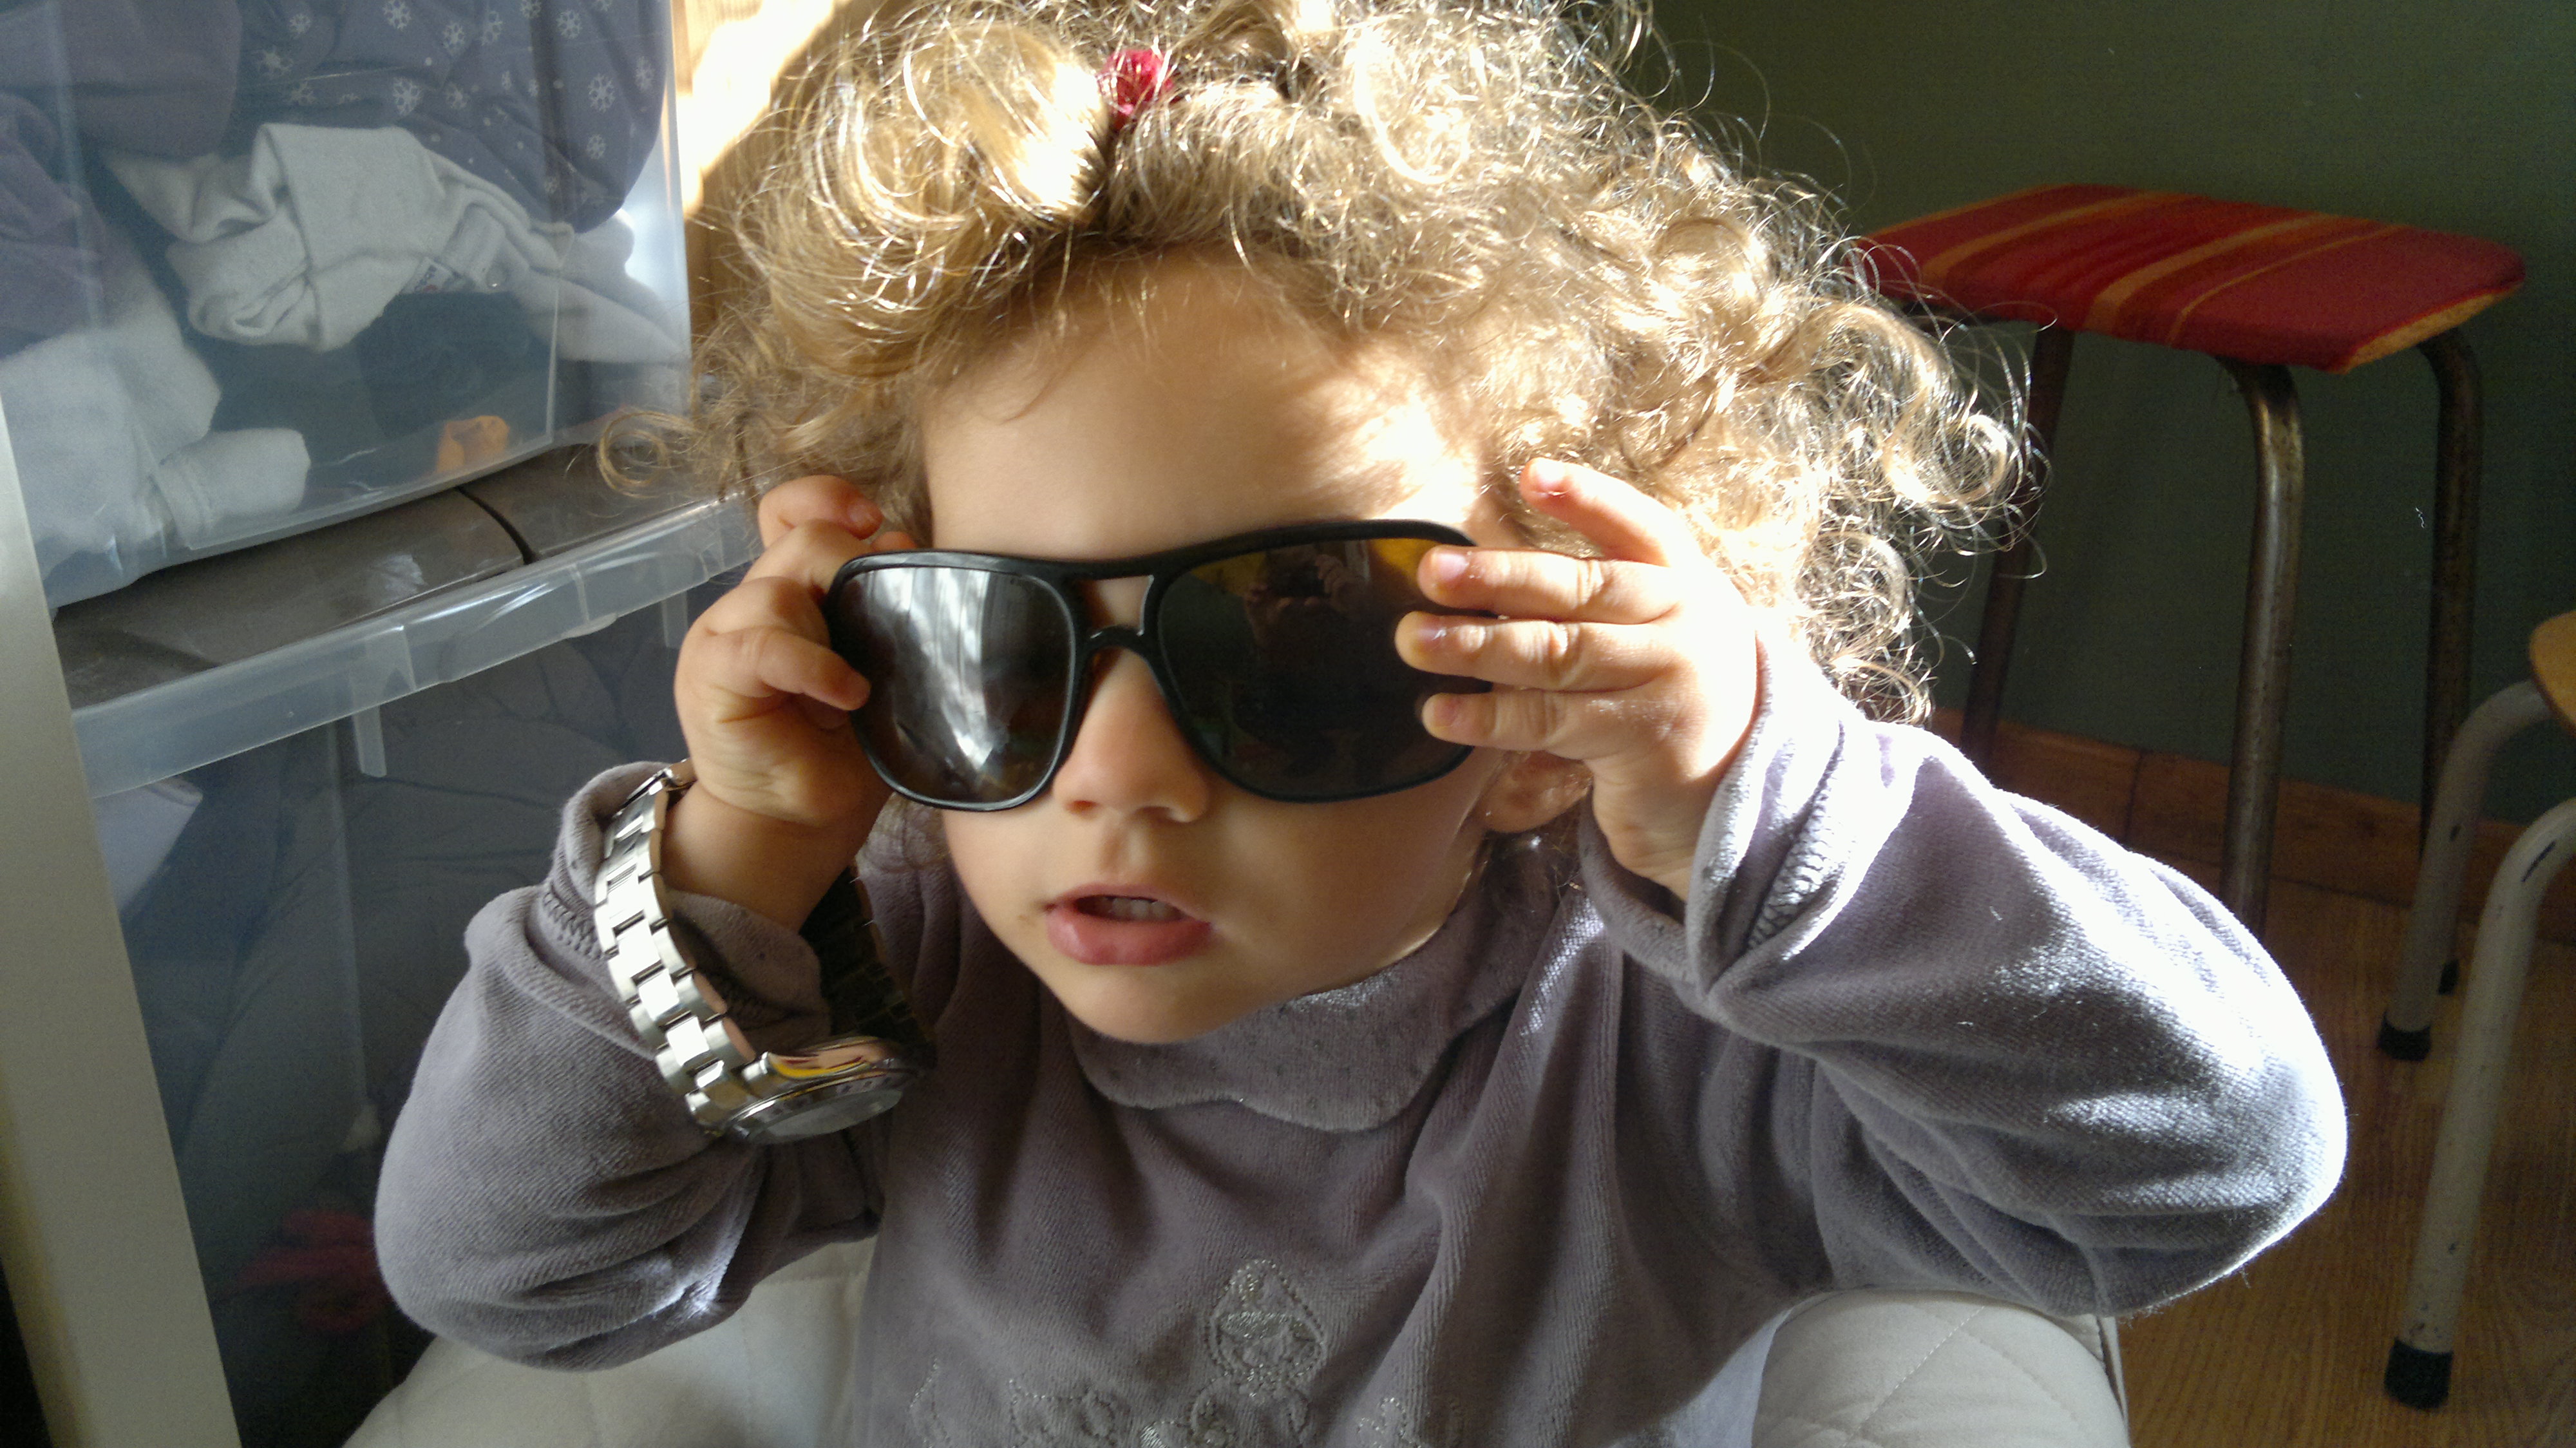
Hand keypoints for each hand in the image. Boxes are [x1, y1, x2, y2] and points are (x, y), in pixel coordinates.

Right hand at [662, 475, 916, 927]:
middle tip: (881, 626)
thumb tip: (906, 548)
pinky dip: (812, 665)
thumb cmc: (845, 747)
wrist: (797, 819)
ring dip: (832, 634)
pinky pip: (763, 644)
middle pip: (805, 541)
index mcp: (795, 589)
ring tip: (860, 689)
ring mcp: (728, 631)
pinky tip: (845, 695)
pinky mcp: (715, 671)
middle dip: (852, 570)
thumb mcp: (880, 669)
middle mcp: (757, 599)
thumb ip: (886, 610)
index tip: (873, 521)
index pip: (793, 510)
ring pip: (781, 589)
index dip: (829, 498)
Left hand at [1398, 460, 1759, 899]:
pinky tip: (1440, 713)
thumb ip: (1592, 591)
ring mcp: (1664, 681)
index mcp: (1682, 577)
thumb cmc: (1660, 683)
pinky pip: (1550, 722)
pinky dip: (1489, 717)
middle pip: (1584, 589)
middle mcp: (1681, 621)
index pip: (1637, 525)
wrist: (1728, 781)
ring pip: (1560, 655)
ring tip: (1415, 640)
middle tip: (1432, 571)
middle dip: (1501, 578)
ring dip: (1479, 647)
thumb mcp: (1654, 621)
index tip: (1530, 475)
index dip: (1587, 498)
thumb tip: (1475, 573)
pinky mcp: (1639, 740)